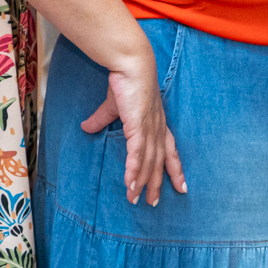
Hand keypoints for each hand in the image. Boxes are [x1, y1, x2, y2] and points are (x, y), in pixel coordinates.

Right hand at [81, 63, 186, 205]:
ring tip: (135, 199)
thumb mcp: (113, 106)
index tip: (181, 186)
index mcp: (156, 122)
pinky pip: (137, 154)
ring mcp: (149, 128)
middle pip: (160, 162)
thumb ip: (102, 119)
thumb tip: (86, 127)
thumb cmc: (125, 81)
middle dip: (158, 183)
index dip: (175, 168)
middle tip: (154, 203)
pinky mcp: (139, 126)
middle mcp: (157, 128)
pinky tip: (130, 184)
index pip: (169, 150)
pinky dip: (134, 170)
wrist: (130, 65)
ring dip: (142, 182)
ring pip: (148, 162)